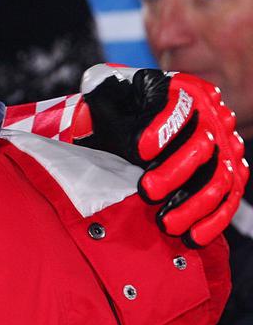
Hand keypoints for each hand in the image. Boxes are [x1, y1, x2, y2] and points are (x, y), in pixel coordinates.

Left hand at [77, 65, 247, 246]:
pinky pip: (229, 200)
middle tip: (146, 191)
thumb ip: (101, 89)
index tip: (140, 150)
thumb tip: (94, 88)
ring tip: (165, 223)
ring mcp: (225, 147)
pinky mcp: (229, 175)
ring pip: (219, 179)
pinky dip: (213, 221)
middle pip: (202, 146)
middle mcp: (212, 116)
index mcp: (183, 90)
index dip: (164, 128)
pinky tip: (191, 237)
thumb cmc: (116, 110)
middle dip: (174, 173)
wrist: (127, 128)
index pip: (181, 106)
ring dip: (193, 205)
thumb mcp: (107, 93)